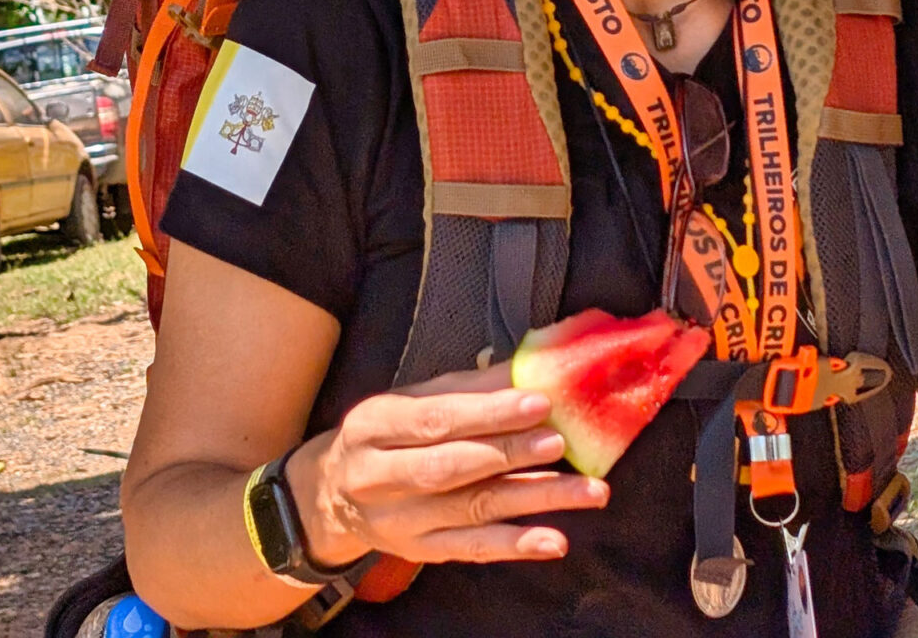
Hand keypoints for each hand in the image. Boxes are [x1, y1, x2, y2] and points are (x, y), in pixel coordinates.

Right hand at [286, 362, 608, 567]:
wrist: (331, 494)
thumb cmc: (385, 434)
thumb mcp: (410, 400)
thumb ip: (467, 386)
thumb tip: (526, 365)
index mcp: (375, 425)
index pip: (436, 419)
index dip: (488, 412)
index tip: (538, 401)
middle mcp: (380, 476)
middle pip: (451, 467)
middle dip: (508, 453)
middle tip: (559, 441)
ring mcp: (401, 521)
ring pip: (473, 510)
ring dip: (534, 499)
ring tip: (587, 490)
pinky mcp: (421, 552)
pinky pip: (474, 550)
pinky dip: (516, 545)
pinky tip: (556, 540)